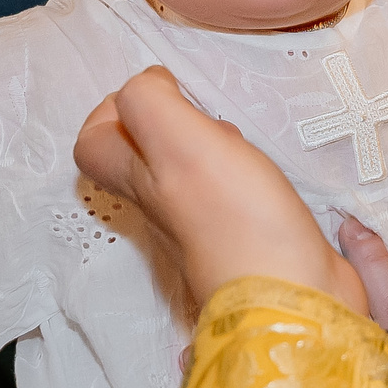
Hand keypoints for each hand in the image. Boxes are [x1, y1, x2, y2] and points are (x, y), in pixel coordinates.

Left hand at [73, 68, 364, 313]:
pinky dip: (245, 176)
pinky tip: (267, 173)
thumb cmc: (236, 219)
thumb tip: (149, 85)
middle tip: (201, 113)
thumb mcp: (180, 143)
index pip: (94, 146)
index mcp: (139, 184)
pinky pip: (231, 199)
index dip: (112, 112)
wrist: (294, 302)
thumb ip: (151, 104)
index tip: (160, 94)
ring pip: (187, 177)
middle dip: (165, 123)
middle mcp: (164, 209)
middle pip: (141, 160)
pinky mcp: (249, 242)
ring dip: (208, 148)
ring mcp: (206, 230)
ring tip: (237, 139)